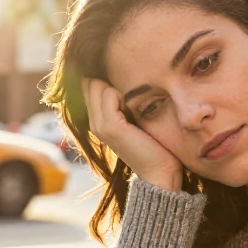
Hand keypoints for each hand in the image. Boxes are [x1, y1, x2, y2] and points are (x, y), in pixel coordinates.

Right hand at [82, 77, 182, 191]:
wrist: (159, 172)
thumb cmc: (153, 143)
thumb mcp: (135, 117)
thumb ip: (123, 100)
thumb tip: (122, 75)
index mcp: (97, 119)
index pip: (88, 82)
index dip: (104, 76)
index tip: (126, 85)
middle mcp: (93, 121)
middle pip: (90, 81)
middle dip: (109, 77)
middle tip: (132, 94)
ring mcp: (99, 124)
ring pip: (98, 84)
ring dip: (118, 84)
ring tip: (134, 102)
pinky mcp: (110, 126)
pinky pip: (109, 93)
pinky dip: (123, 93)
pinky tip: (137, 106)